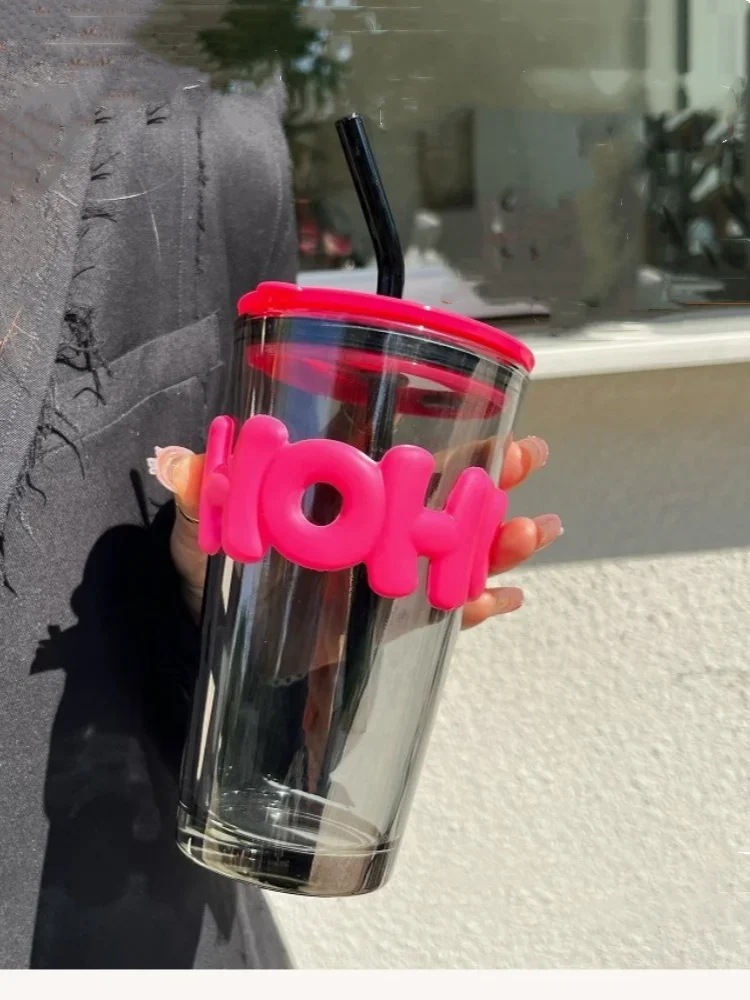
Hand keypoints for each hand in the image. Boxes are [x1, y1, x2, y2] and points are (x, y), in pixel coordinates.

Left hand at [154, 436, 561, 627]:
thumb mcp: (200, 518)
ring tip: (532, 532)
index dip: (453, 437)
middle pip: (447, 498)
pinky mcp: (381, 623)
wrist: (201, 622)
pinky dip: (474, 606)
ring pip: (455, 552)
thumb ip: (196, 490)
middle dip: (492, 479)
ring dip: (498, 542)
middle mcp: (374, 527)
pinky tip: (505, 599)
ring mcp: (384, 574)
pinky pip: (438, 613)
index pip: (406, 456)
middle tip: (529, 459)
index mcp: (343, 491)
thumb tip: (175, 462)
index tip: (496, 421)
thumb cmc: (206, 557)